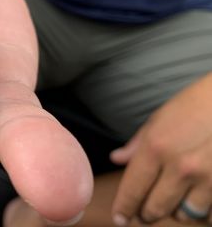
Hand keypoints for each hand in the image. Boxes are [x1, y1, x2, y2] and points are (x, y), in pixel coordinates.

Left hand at [112, 73, 211, 225]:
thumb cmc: (194, 105)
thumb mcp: (159, 118)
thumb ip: (137, 144)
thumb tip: (116, 159)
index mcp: (156, 148)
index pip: (132, 188)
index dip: (124, 208)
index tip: (120, 219)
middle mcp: (179, 167)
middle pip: (155, 208)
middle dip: (147, 213)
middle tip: (145, 211)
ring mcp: (206, 178)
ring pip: (184, 215)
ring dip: (177, 211)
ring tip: (176, 199)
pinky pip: (211, 215)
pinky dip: (205, 212)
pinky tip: (201, 199)